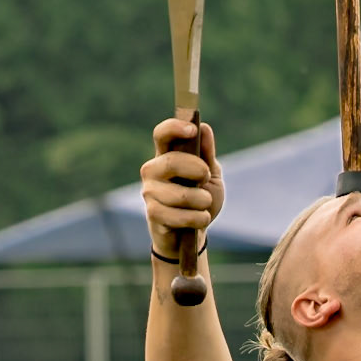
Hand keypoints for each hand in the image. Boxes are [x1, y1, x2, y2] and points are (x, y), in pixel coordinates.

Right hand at [141, 117, 223, 258]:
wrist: (194, 232)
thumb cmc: (201, 199)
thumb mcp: (210, 175)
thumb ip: (207, 154)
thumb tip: (203, 128)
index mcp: (167, 155)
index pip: (161, 135)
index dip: (174, 128)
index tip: (191, 130)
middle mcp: (153, 171)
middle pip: (170, 162)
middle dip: (197, 170)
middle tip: (206, 178)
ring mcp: (150, 193)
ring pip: (180, 194)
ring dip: (202, 200)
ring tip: (204, 204)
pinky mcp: (153, 214)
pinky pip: (179, 215)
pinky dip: (198, 218)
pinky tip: (200, 219)